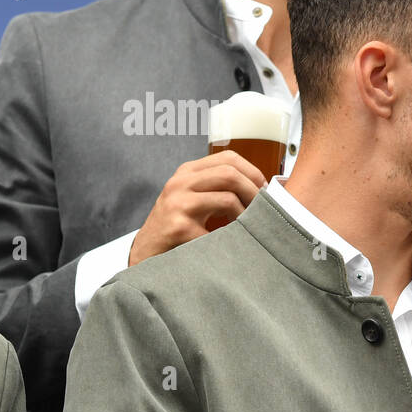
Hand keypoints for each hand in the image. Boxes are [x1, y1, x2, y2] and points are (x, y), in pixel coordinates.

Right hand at [129, 151, 267, 265]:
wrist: (147, 254)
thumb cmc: (178, 226)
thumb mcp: (194, 198)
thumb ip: (218, 188)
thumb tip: (262, 189)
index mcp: (187, 172)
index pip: (228, 158)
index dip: (253, 172)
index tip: (264, 190)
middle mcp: (180, 182)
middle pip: (230, 174)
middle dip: (254, 193)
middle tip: (264, 211)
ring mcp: (178, 204)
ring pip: (228, 199)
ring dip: (246, 216)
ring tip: (248, 228)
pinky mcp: (178, 227)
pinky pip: (218, 229)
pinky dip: (232, 237)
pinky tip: (231, 244)